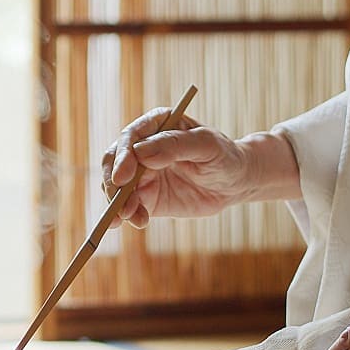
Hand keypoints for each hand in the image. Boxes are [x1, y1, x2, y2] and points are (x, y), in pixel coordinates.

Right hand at [102, 109, 284, 228]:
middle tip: (120, 204)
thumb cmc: (225, 156)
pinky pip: (128, 206)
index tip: (122, 178)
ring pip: (116, 187)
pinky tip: (139, 222)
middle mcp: (142, 149)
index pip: (129, 138)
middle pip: (114, 163)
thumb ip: (175, 145)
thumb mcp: (206, 146)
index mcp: (156, 126)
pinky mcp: (145, 197)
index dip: (122, 157)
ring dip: (118, 204)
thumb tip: (141, 152)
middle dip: (113, 184)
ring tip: (130, 217)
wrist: (236, 183)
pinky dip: (128, 216)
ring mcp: (141, 174)